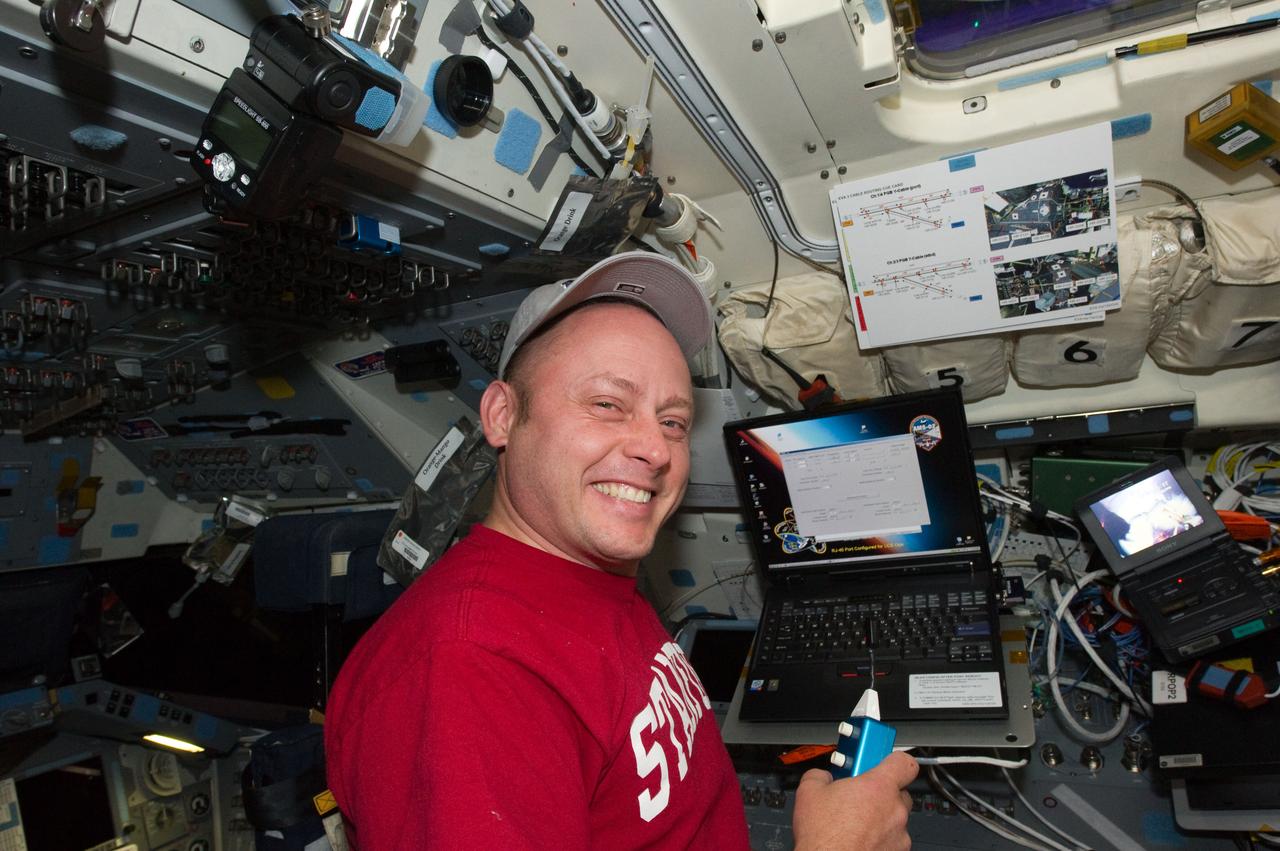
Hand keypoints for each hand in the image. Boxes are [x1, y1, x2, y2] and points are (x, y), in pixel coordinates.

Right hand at [791, 751, 917, 850]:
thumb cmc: (824, 837)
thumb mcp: (809, 792)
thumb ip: (821, 775)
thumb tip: (822, 777)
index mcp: (879, 787)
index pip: (904, 762)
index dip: (892, 759)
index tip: (879, 759)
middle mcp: (894, 810)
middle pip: (897, 791)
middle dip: (879, 791)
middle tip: (858, 793)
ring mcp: (899, 834)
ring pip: (894, 817)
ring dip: (879, 816)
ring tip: (854, 821)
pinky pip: (891, 839)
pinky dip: (879, 837)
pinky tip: (857, 838)